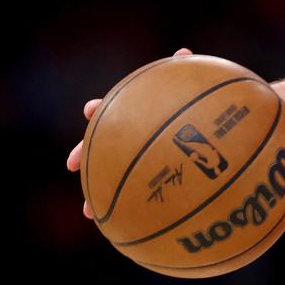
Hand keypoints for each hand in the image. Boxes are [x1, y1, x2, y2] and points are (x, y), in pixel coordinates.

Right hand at [66, 47, 193, 218]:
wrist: (212, 137)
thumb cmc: (200, 110)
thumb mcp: (193, 91)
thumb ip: (185, 73)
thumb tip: (184, 54)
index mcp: (135, 115)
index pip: (111, 109)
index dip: (99, 110)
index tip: (90, 110)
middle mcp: (129, 137)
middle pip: (99, 145)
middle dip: (85, 153)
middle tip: (72, 164)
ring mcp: (137, 160)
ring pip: (110, 177)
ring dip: (98, 193)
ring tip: (90, 212)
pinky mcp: (150, 182)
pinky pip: (136, 200)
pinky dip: (130, 213)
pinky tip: (128, 230)